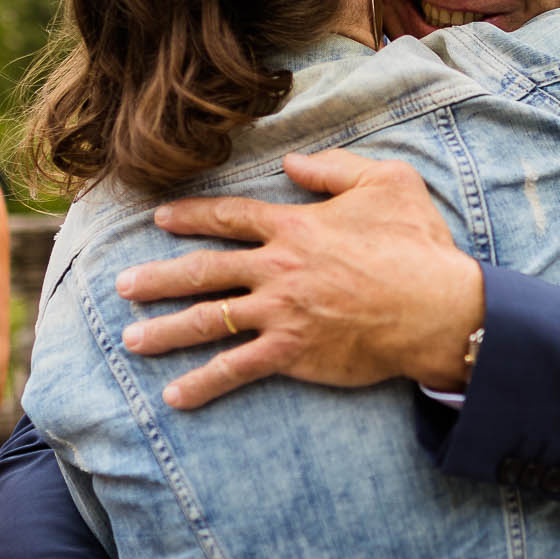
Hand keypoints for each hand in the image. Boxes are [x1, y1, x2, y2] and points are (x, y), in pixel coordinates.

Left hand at [117, 150, 483, 407]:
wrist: (436, 308)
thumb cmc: (418, 246)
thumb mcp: (388, 183)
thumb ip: (336, 167)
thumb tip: (293, 162)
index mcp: (295, 226)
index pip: (230, 218)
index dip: (192, 216)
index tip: (161, 219)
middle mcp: (277, 268)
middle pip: (203, 271)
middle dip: (158, 278)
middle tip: (122, 286)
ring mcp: (280, 312)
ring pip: (209, 320)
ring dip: (165, 331)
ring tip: (131, 339)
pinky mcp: (292, 352)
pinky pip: (236, 369)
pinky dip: (203, 384)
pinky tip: (174, 396)